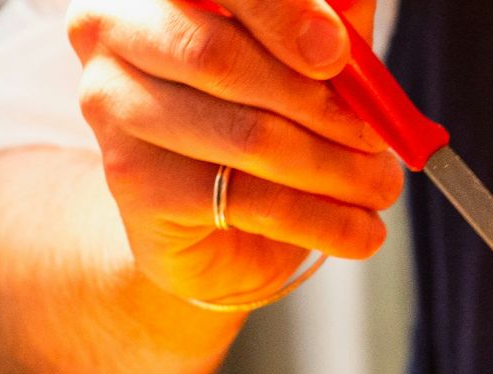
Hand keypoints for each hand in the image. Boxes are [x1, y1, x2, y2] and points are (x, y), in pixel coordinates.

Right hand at [67, 0, 402, 306]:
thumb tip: (355, 7)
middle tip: (376, 138)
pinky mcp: (135, 184)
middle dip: (320, 104)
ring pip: (248, 136)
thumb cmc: (252, 119)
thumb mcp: (299, 61)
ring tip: (379, 188)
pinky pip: (249, 200)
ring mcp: (113, 109)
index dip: (281, 14)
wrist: (202, 222)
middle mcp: (114, 32)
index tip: (338, 54)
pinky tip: (358, 231)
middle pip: (221, 57)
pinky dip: (322, 220)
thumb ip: (327, 26)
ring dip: (335, 170)